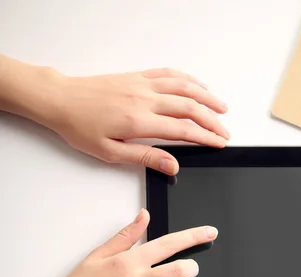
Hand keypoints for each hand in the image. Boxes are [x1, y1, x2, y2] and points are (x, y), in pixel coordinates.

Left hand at [52, 68, 228, 173]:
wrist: (62, 100)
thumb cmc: (81, 127)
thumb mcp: (111, 153)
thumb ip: (145, 157)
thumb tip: (173, 165)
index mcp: (138, 121)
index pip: (182, 130)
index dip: (205, 137)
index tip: (220, 143)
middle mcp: (144, 99)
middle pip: (189, 108)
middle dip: (212, 120)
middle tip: (225, 132)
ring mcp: (142, 84)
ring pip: (184, 87)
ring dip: (206, 97)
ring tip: (222, 107)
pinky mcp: (137, 77)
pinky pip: (169, 74)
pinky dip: (188, 79)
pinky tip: (197, 86)